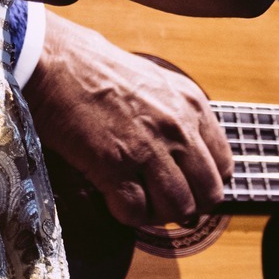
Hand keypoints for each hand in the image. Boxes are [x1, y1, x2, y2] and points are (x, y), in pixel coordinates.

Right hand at [22, 12, 231, 226]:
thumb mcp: (155, 82)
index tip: (186, 184)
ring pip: (179, 209)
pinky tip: (113, 197)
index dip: (204, 182)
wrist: (55, 63)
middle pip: (208, 194)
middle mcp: (178, 127)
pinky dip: (128, 215)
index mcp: (191, 104)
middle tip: (161, 200)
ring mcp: (149, 148)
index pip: (224, 165)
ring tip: (137, 198)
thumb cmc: (97, 69)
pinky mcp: (116, 166)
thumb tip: (185, 157)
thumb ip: (176, 116)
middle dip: (187, 204)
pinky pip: (138, 213)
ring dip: (159, 213)